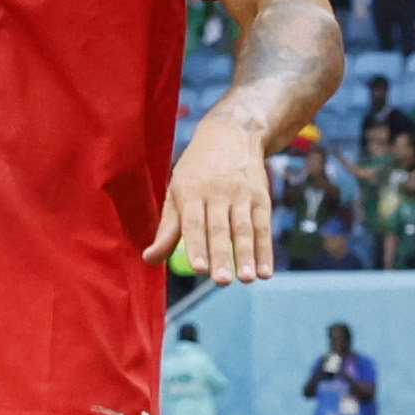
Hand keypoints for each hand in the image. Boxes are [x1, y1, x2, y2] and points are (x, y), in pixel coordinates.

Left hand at [145, 108, 275, 282]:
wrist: (231, 134)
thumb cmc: (196, 171)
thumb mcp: (177, 192)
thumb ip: (168, 229)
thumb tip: (149, 259)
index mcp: (191, 191)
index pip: (193, 222)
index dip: (196, 244)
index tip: (198, 268)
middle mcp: (217, 192)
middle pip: (219, 228)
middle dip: (221, 255)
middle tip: (222, 280)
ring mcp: (241, 194)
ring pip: (243, 228)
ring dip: (246, 255)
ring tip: (246, 279)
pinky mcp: (261, 197)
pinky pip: (263, 226)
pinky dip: (265, 250)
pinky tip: (265, 271)